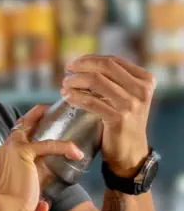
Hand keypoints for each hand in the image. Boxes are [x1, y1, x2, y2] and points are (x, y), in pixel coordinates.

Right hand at [0, 105, 83, 210]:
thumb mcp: (21, 205)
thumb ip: (32, 204)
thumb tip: (43, 206)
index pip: (13, 149)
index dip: (25, 143)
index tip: (37, 142)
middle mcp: (2, 154)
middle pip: (16, 130)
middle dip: (29, 120)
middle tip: (44, 112)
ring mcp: (10, 151)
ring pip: (26, 125)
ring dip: (39, 116)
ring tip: (53, 111)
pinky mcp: (22, 152)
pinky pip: (47, 144)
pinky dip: (63, 146)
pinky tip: (75, 151)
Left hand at [61, 55, 155, 175]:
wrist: (130, 151)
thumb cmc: (124, 121)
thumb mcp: (127, 96)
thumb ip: (115, 80)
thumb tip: (85, 63)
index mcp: (145, 80)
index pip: (113, 61)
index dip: (90, 59)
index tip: (75, 63)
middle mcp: (141, 90)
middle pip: (105, 67)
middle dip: (82, 66)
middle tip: (67, 70)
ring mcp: (131, 104)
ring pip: (95, 81)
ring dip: (75, 80)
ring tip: (65, 84)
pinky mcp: (118, 118)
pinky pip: (91, 101)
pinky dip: (75, 96)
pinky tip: (66, 96)